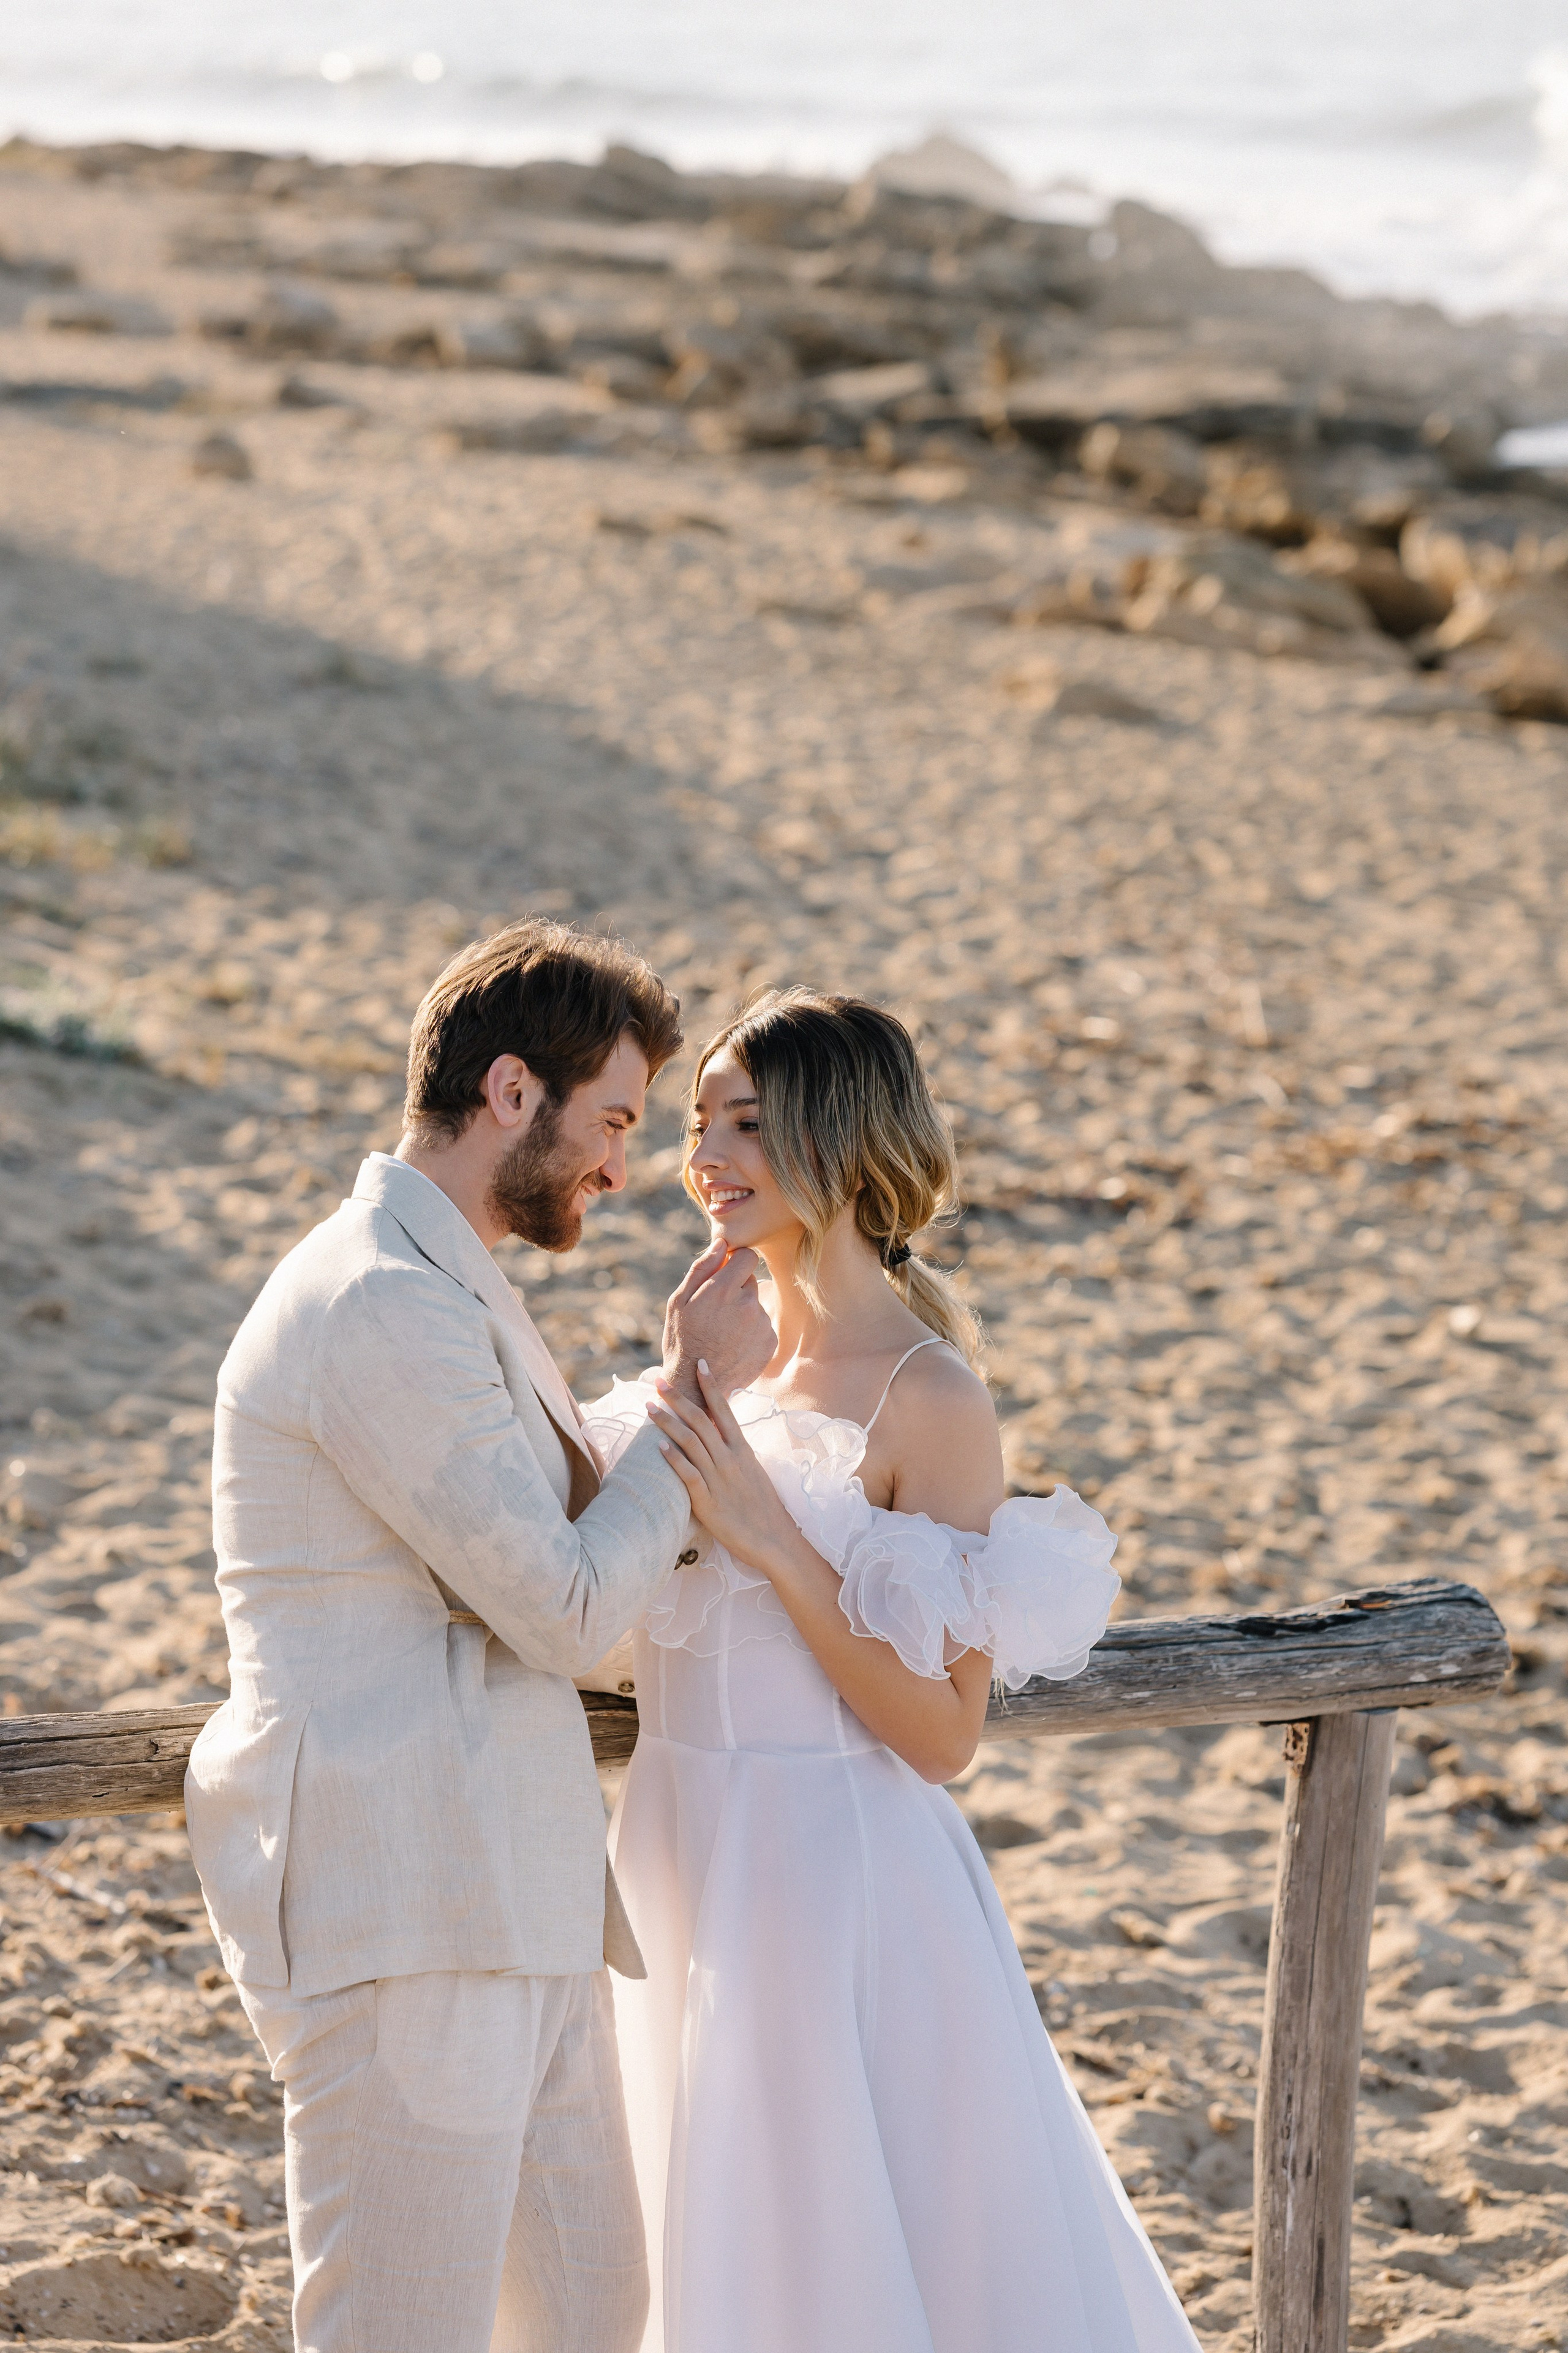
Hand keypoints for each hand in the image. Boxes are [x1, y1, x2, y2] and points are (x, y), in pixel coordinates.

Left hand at [649, 1366, 802, 1575]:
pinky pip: (688, 1475)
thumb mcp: (752, 1470)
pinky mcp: (707, 1501)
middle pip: (700, 1421)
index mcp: (742, 1450)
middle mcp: (730, 1459)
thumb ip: (735, 1450)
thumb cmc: (762, 1506)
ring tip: (649, 1407)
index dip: (711, 1386)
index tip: (699, 1364)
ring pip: (690, 1443)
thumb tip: (720, 1432)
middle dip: (678, 1399)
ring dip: (668, 1423)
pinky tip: (658, 1446)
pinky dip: (673, 1459)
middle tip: (658, 1381)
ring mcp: (718, 1479)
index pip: (724, 1410)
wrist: (774, 1539)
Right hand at [661, 1242, 773, 1404]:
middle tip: (716, 1312)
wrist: (696, 1388)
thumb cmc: (682, 1341)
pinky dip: (751, 1331)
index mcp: (722, 1290)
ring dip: (743, 1311)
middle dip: (736, 1288)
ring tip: (723, 1332)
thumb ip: (702, 1269)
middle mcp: (747, 1304)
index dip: (735, 1262)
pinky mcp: (770, 1342)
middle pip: (750, 1279)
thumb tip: (721, 1243)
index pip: (747, 1256)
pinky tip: (734, 1344)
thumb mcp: (678, 1302)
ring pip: (756, 1303)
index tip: (725, 1273)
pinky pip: (763, 1324)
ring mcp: (761, 1324)